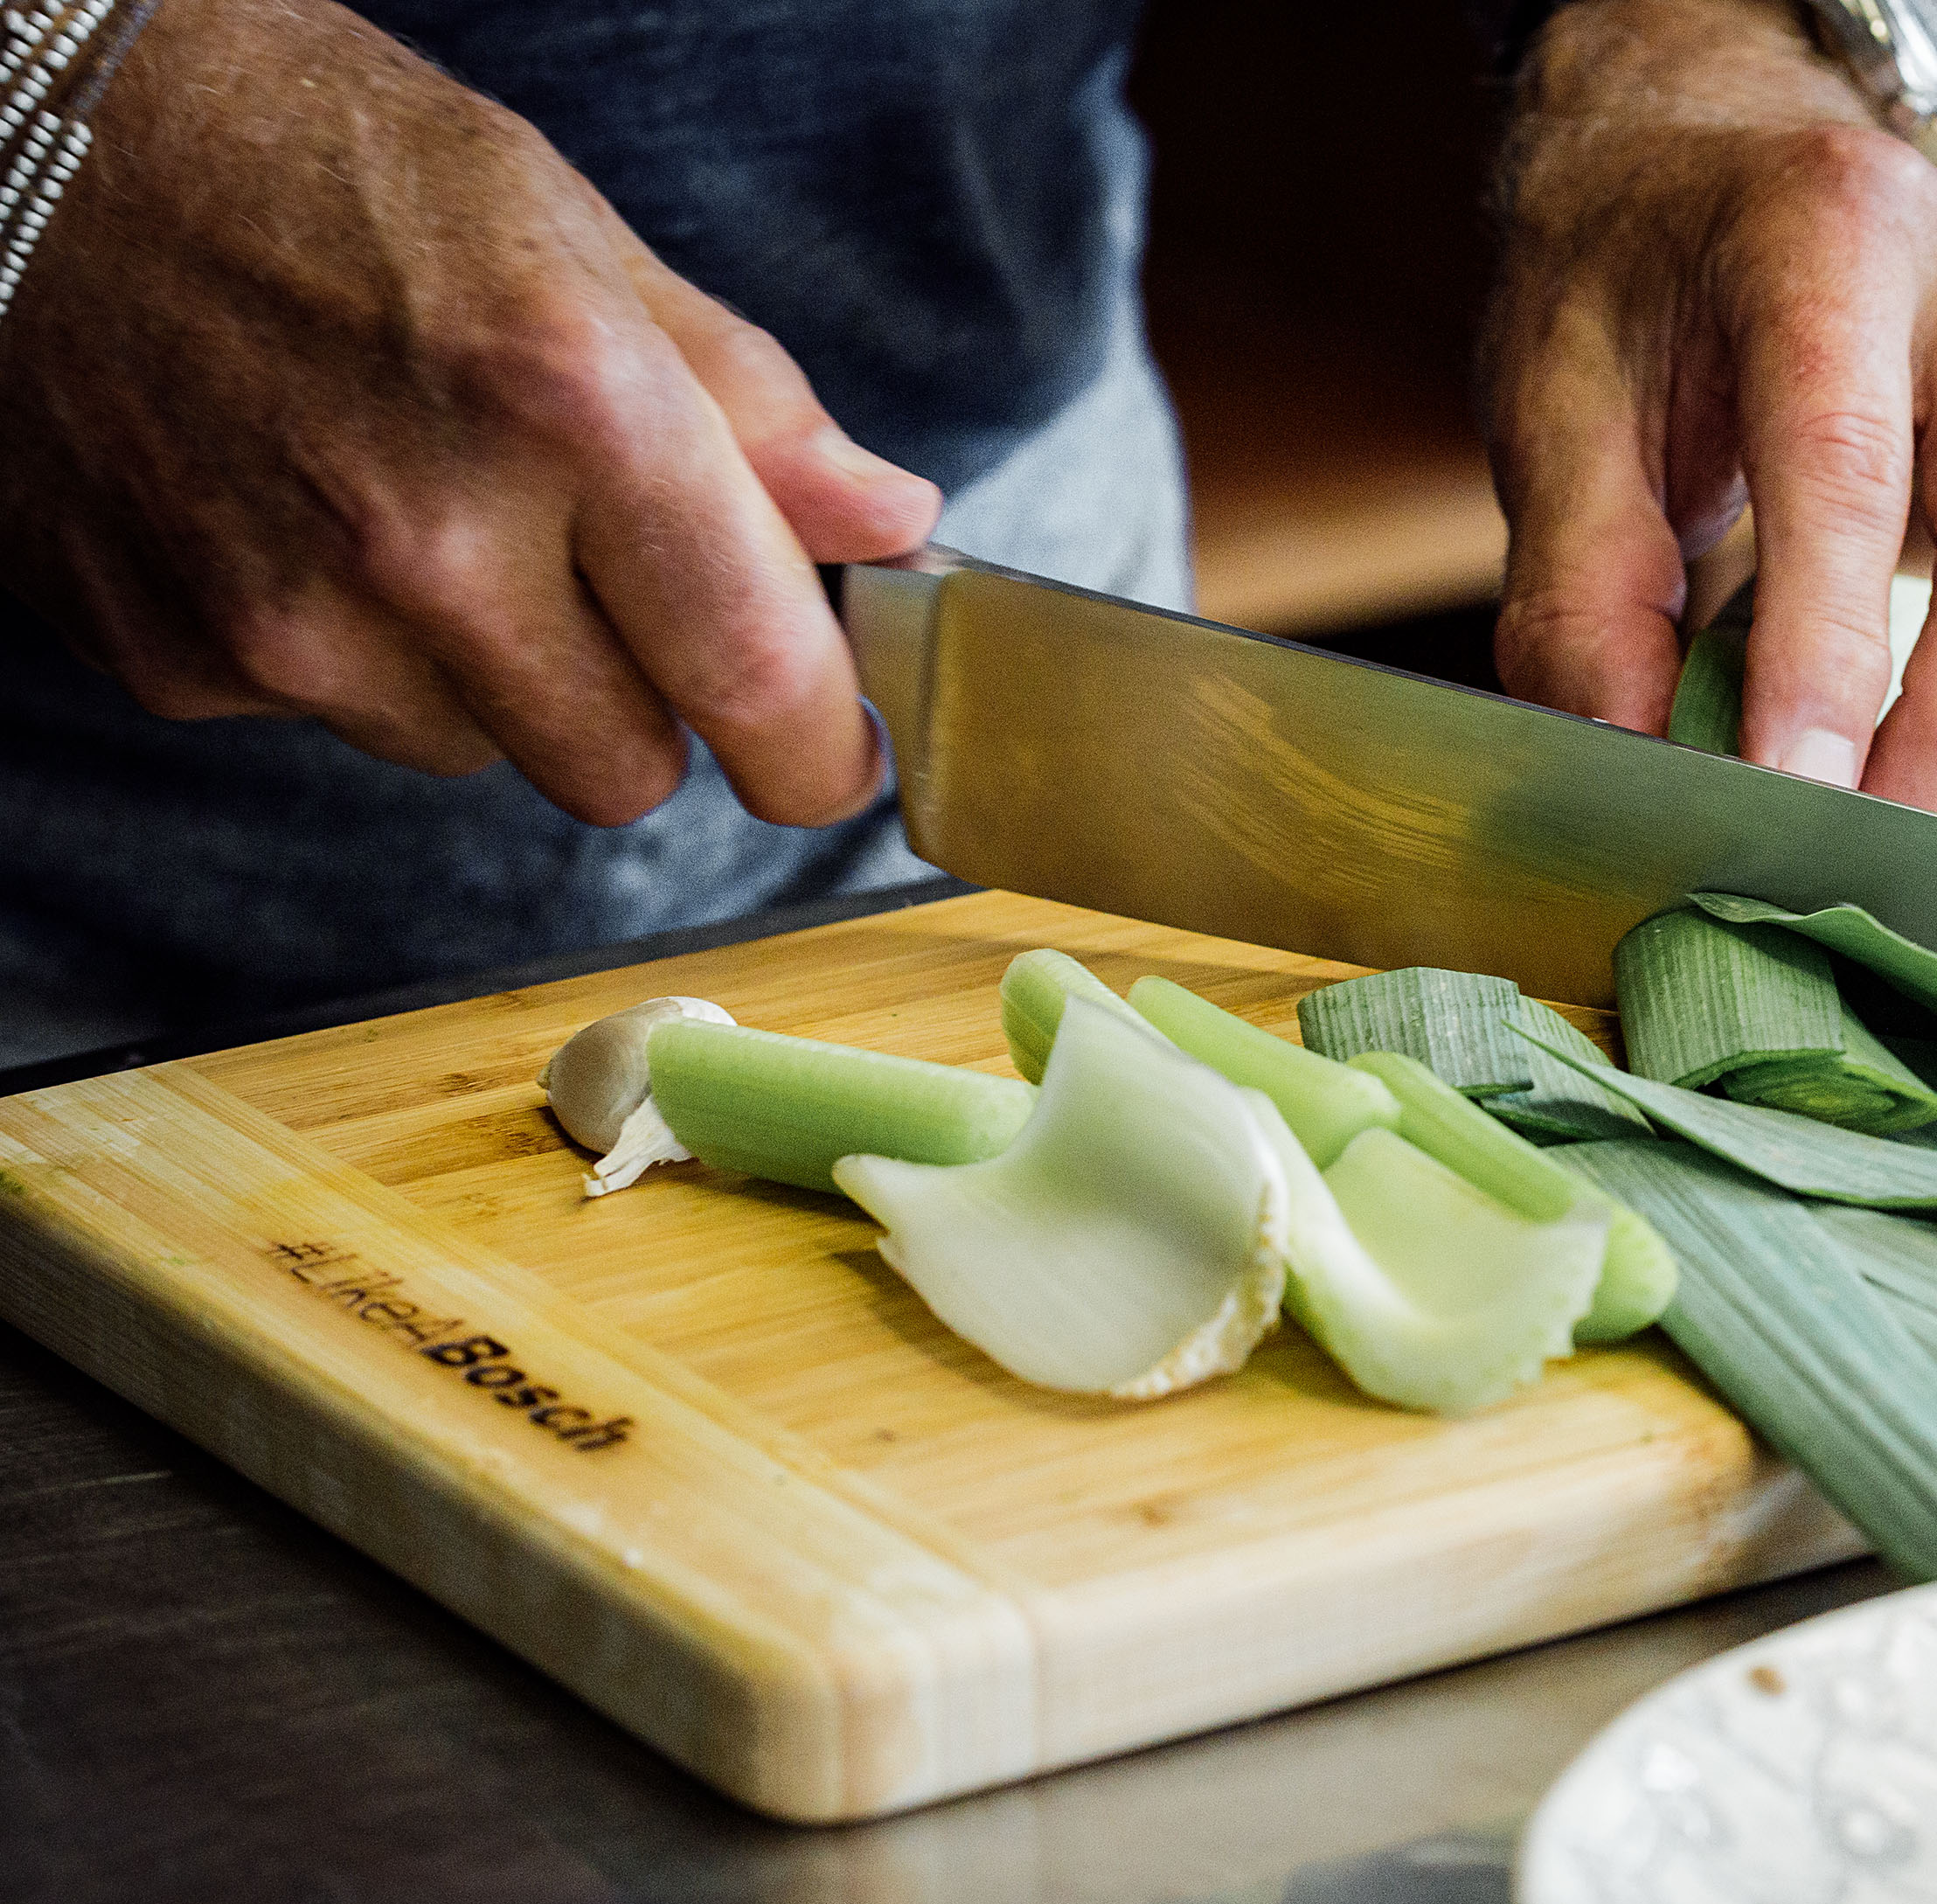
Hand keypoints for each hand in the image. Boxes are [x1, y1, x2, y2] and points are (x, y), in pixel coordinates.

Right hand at [0, 0, 940, 824]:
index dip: (817, 748)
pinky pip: (344, 724)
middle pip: (627, 772)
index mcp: (569, 406)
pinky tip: (303, 519)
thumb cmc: (322, 163)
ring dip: (491, 675)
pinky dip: (356, 654)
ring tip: (419, 510)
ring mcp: (293, 617)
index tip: (833, 754)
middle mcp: (432, 536)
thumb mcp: (573, 239)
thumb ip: (752, 412)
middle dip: (645, 705)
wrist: (29, 139)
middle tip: (603, 589)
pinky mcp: (183, 662)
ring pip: (484, 755)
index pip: (757, 677)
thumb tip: (890, 525)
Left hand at [1486, 0, 1936, 826]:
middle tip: (1864, 857)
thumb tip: (1637, 761)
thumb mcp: (1552, 411)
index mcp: (1826, 230)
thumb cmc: (1639, 285)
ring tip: (1917, 832)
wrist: (1725, 159)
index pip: (1847, 471)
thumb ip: (1582, 593)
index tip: (1787, 794)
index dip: (1825, 657)